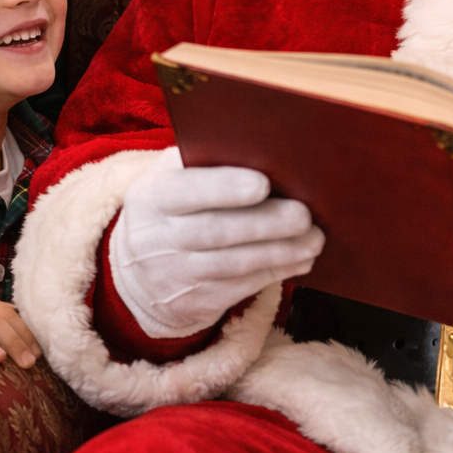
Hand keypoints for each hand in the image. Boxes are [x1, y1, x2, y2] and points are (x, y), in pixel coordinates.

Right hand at [110, 147, 324, 337]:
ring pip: (234, 264)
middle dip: (265, 224)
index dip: (225, 188)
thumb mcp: (170, 178)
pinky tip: (301, 259)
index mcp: (152, 196)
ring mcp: (174, 275)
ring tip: (314, 239)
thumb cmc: (173, 207)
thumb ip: (203, 161)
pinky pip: (241, 287)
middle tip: (304, 215)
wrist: (138, 273)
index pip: (186, 190)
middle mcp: (157, 238)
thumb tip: (263, 150)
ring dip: (280, 251)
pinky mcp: (194, 302)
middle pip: (216, 231)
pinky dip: (276, 272)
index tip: (263, 184)